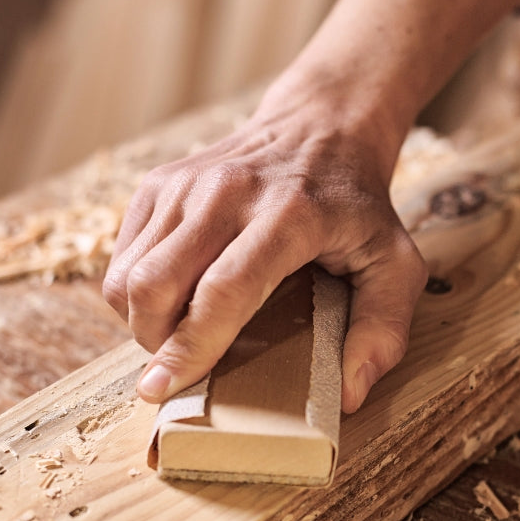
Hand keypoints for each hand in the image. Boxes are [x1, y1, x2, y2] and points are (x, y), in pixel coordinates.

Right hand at [103, 93, 426, 412]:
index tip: (161, 391)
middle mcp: (227, 192)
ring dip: (142, 323)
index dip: (189, 347)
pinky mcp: (158, 182)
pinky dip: (134, 293)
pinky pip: (121, 257)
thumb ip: (384, 329)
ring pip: (128, 276)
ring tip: (179, 335)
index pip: (222, 291)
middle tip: (181, 369)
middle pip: (157, 285)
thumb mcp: (398, 264)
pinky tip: (173, 299)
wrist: (322, 126)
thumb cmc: (358, 207)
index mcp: (288, 215)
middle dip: (156, 345)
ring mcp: (185, 183)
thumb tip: (350, 394)